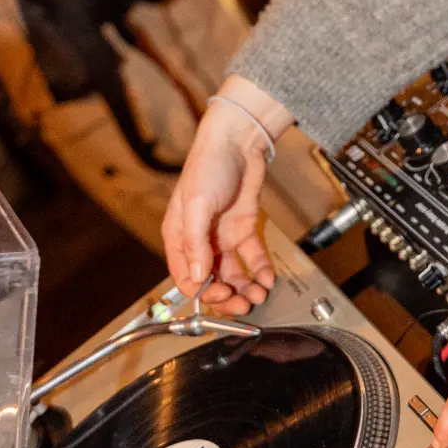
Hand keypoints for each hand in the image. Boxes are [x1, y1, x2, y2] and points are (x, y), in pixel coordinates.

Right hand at [162, 82, 292, 313]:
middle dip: (227, 297)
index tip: (221, 297)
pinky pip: (252, 257)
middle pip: (211, 281)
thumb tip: (197, 277)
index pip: (187, 278)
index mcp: (180, 238)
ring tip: (259, 295)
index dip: (203, 293)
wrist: (238, 142)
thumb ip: (196, 243)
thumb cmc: (208, 167)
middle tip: (244, 304)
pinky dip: (260, 270)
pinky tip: (267, 278)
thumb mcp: (196, 205)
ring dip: (245, 288)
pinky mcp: (244, 230)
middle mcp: (201, 242)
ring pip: (233, 274)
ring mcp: (223, 238)